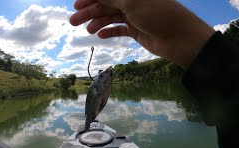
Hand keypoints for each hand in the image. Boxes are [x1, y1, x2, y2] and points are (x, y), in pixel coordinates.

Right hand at [69, 0, 214, 68]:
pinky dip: (109, 32)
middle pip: (106, 4)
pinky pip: (119, 29)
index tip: (76, 4)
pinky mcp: (136, 29)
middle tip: (73, 21)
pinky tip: (99, 36)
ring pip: (111, 17)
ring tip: (87, 31)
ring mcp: (134, 15)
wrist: (179, 39)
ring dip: (97, 22)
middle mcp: (132, 1)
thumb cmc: (158, 15)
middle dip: (89, 11)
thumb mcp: (131, 2)